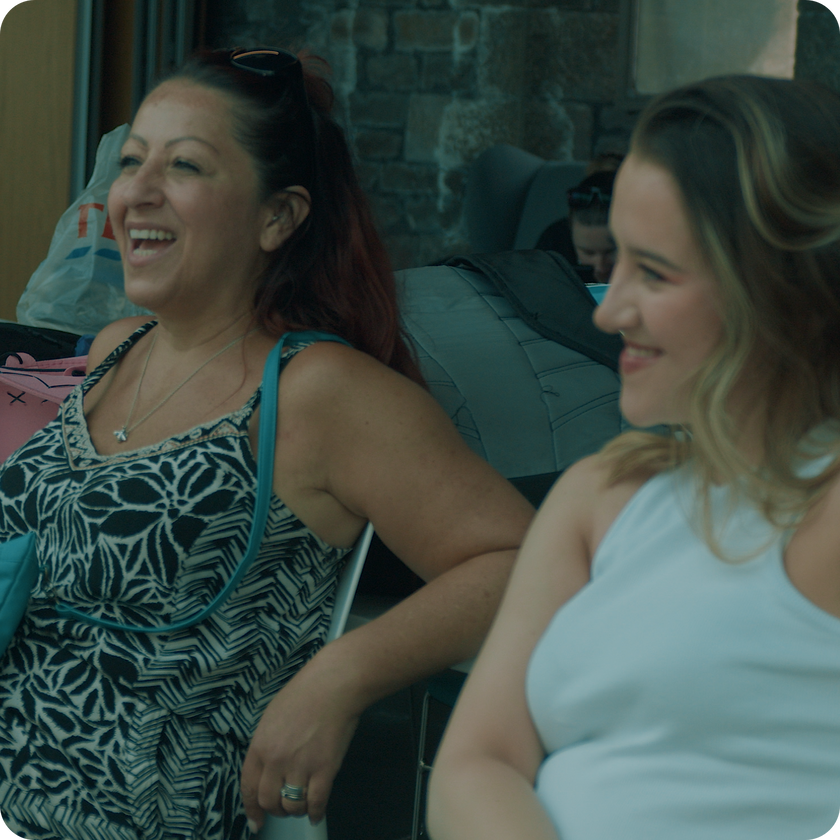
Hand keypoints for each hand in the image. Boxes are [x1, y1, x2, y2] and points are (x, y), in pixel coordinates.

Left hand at [241, 658, 362, 830]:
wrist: (334, 685)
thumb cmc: (304, 693)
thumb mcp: (272, 715)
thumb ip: (267, 743)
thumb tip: (268, 767)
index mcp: (260, 745)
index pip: (248, 787)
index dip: (251, 809)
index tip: (256, 823)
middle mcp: (276, 761)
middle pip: (268, 801)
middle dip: (275, 810)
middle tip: (284, 808)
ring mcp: (300, 767)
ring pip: (291, 806)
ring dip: (295, 810)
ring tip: (301, 805)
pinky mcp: (324, 770)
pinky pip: (315, 803)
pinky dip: (315, 813)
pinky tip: (316, 814)